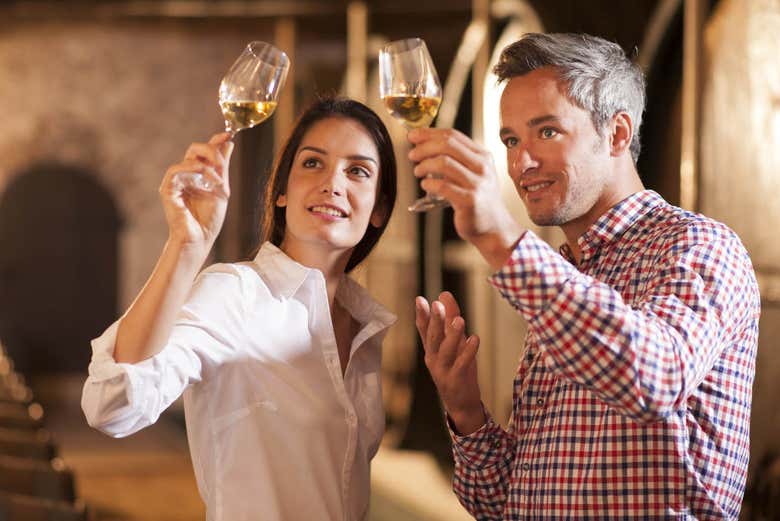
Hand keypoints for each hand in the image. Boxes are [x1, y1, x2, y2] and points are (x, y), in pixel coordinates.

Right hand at [160, 133, 233, 249]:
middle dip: (211, 151)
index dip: (215, 140)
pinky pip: (175, 170)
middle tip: (221, 163)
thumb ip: (222, 168)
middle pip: (194, 149)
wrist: (200, 238)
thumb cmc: (209, 219)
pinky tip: (203, 175)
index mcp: (198, 175)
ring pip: (188, 159)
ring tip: (217, 181)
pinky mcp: (167, 189)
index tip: (228, 134)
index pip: (204, 151)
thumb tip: (228, 143)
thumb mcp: (221, 189)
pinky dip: (190, 169)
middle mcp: (186, 175)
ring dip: (207, 166)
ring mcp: (176, 182)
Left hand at [408, 128, 523, 269]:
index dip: (429, 133)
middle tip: (412, 154)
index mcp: (482, 156)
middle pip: (447, 145)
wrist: (493, 227)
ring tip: (418, 171)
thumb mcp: (473, 174)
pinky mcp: (469, 201)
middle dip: (424, 147)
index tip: (413, 136)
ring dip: (424, 165)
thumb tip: (424, 144)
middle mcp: (482, 167)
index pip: (453, 136)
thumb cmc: (477, 200)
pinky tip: (425, 186)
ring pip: (444, 163)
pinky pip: (443, 186)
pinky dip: (429, 184)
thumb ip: (456, 160)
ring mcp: (477, 184)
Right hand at [415, 291, 484, 434]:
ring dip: (452, 335)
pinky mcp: (456, 380)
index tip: (420, 299)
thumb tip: (443, 294)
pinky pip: (462, 364)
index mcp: (431, 349)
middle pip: (432, 338)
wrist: (460, 403)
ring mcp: (443, 370)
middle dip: (434, 321)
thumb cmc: (457, 368)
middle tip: (436, 305)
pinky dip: (468, 352)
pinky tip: (475, 339)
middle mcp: (433, 358)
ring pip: (446, 351)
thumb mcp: (453, 342)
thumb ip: (449, 319)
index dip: (421, 315)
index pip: (423, 330)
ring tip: (459, 320)